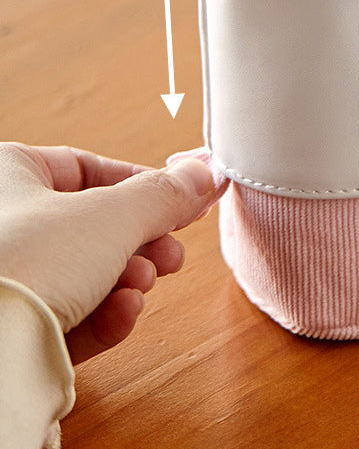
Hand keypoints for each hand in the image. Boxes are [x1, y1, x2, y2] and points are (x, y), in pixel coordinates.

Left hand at [0, 143, 219, 362]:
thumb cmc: (27, 263)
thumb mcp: (113, 216)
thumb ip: (164, 194)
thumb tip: (203, 175)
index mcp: (10, 175)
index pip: (90, 169)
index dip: (145, 186)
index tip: (184, 203)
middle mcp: (3, 223)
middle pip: (94, 225)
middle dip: (142, 244)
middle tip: (171, 256)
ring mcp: (5, 278)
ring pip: (84, 273)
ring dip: (127, 281)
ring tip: (141, 287)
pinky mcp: (10, 326)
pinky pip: (65, 313)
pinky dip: (102, 314)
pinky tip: (122, 314)